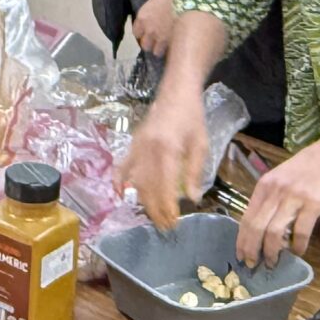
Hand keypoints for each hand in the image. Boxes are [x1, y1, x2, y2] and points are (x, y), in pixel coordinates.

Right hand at [119, 92, 210, 233]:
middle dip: (156, 210)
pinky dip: (118, 181)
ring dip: (144, 202)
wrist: (176, 92)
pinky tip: (120, 195)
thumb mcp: (200, 144)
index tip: (175, 222)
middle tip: (166, 227)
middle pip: (148, 188)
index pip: (165, 187)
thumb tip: (193, 198)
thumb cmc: (192, 118)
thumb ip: (194, 172)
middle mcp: (148, 150)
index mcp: (167, 150)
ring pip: (136, 181)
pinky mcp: (132, 145)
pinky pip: (121, 166)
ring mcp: (137, 147)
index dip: (168, 207)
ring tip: (154, 218)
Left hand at [131, 0, 177, 55]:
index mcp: (143, 16)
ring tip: (168, 47)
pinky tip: (176, 48)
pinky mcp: (172, 43)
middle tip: (158, 41)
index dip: (143, 34)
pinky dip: (171, 52)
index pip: (137, 32)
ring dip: (161, 49)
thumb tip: (158, 14)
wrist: (190, 0)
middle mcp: (148, 30)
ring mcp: (161, 38)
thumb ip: (154, 10)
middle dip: (151, 44)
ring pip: (156, 52)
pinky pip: (168, 53)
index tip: (148, 33)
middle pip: (145, 45)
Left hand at [235, 132, 319, 268]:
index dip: (242, 239)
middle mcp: (275, 192)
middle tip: (253, 265)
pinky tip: (298, 251)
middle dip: (252, 250)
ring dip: (272, 251)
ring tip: (273, 262)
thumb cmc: (308, 165)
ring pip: (274, 232)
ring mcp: (293, 198)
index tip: (241, 254)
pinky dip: (298, 245)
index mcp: (265, 185)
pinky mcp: (313, 204)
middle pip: (256, 227)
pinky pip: (301, 231)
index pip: (247, 217)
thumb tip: (263, 224)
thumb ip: (271, 197)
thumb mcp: (281, 176)